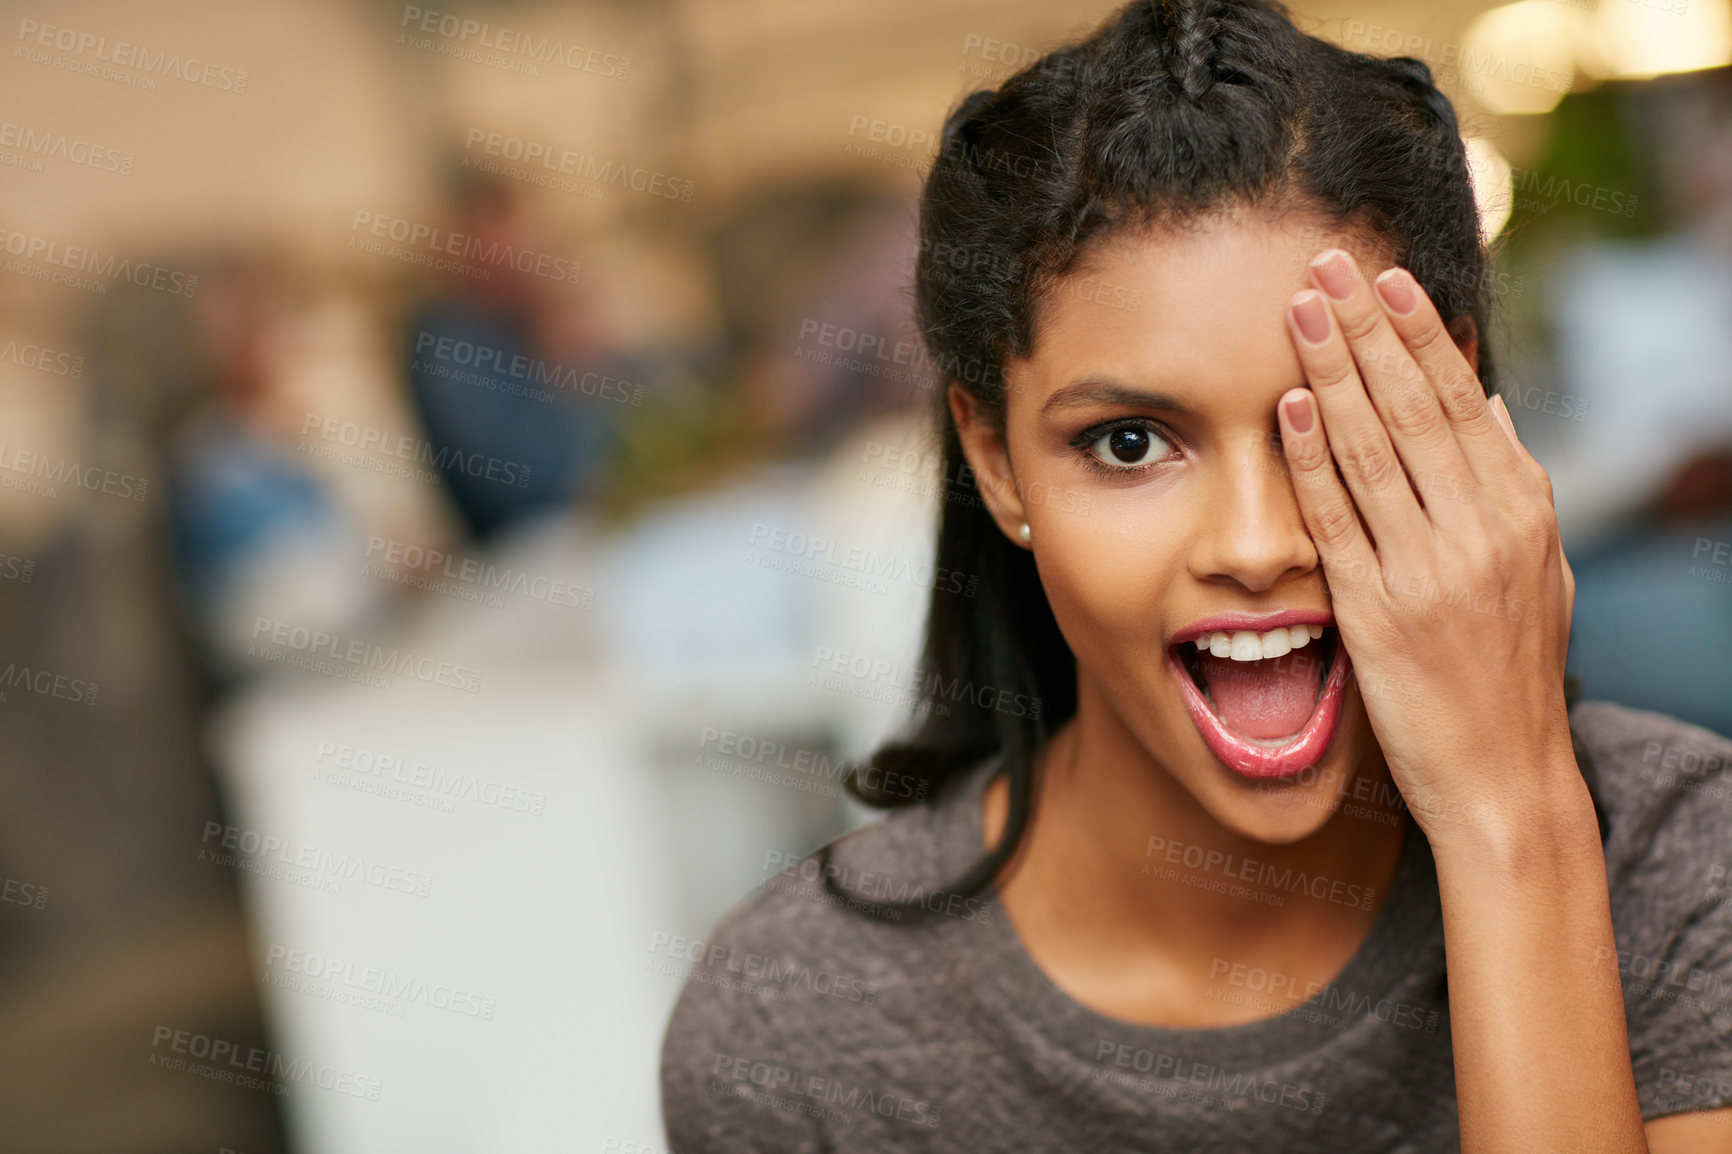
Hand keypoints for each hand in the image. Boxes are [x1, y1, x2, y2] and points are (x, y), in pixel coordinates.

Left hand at [1276, 249, 1581, 848]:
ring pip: (1375, 449)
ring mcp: (1430, 570)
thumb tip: (1489, 403)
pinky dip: (1314, 460)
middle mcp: (1482, 530)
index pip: (1462, 399)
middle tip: (1327, 263)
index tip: (1384, 278)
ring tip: (1300, 310)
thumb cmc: (1512, 672)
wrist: (1504, 779)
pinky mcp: (1380, 614)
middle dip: (1368, 328)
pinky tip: (1289, 409)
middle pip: (1416, 405)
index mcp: (1521, 511)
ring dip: (1332, 372)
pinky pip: (1340, 520)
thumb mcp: (1536, 570)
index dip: (1419, 333)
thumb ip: (1508, 484)